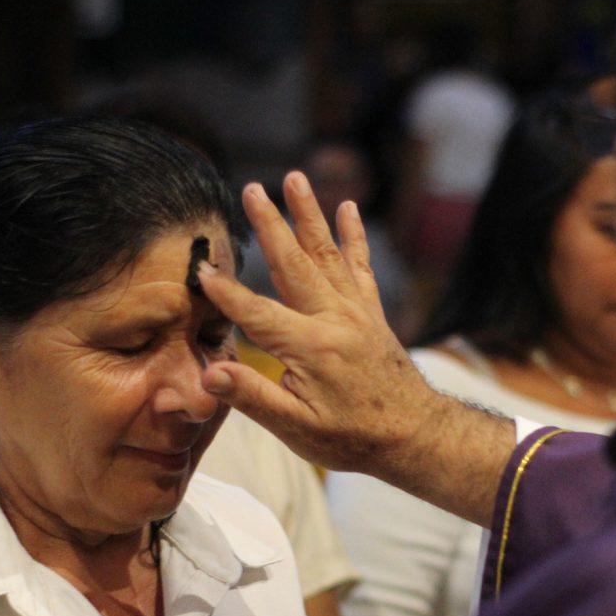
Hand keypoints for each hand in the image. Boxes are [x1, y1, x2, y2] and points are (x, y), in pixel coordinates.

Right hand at [198, 172, 438, 473]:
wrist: (414, 434)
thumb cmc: (352, 436)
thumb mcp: (297, 429)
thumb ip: (253, 397)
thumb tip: (211, 372)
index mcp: (310, 347)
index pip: (257, 311)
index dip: (225, 291)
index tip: (200, 267)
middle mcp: (334, 318)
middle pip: (293, 262)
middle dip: (270, 224)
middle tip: (251, 188)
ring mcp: (356, 311)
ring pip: (327, 253)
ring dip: (309, 214)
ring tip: (295, 178)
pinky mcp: (371, 312)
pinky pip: (361, 265)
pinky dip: (354, 236)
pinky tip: (348, 208)